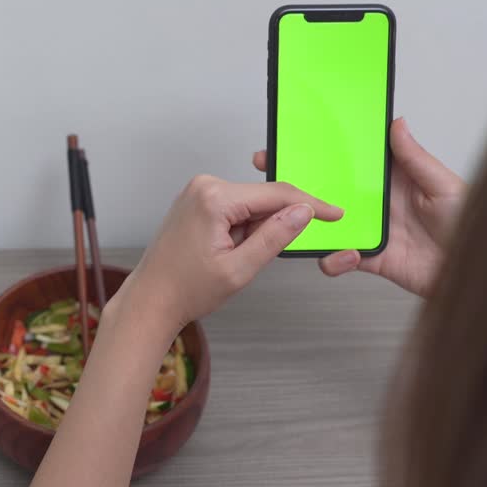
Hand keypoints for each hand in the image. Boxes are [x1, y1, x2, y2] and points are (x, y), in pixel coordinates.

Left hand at [115, 175, 343, 331]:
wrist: (151, 300)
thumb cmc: (186, 290)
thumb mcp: (239, 269)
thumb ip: (275, 237)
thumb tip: (304, 212)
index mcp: (214, 198)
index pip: (277, 194)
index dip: (311, 204)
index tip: (335, 214)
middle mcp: (204, 185)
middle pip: (263, 197)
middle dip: (272, 226)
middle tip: (251, 258)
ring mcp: (198, 191)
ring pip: (251, 204)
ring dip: (254, 230)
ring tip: (229, 259)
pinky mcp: (197, 200)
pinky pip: (235, 207)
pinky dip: (242, 228)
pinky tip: (225, 251)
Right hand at [254, 118, 465, 296]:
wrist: (475, 272)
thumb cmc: (472, 224)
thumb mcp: (444, 185)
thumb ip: (416, 158)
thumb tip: (397, 124)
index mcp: (394, 178)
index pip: (355, 158)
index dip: (329, 148)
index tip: (301, 136)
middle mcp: (377, 202)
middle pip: (331, 187)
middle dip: (302, 180)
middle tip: (274, 168)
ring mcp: (370, 229)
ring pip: (327, 222)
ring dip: (309, 221)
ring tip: (300, 220)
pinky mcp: (369, 258)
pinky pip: (340, 258)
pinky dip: (334, 259)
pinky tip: (343, 256)